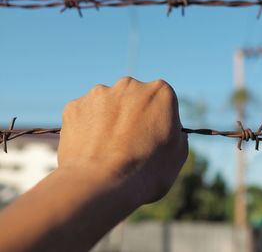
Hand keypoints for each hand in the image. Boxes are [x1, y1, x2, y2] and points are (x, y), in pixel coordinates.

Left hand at [58, 77, 187, 204]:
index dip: (159, 121)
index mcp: (161, 92)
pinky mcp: (75, 106)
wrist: (100, 184)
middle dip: (133, 115)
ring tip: (108, 151)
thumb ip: (176, 133)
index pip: (162, 101)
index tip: (154, 139)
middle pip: (134, 98)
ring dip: (110, 120)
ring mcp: (100, 93)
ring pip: (108, 105)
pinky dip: (88, 128)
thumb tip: (169, 130)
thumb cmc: (146, 172)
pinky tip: (91, 150)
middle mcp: (130, 85)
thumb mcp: (178, 154)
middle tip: (130, 145)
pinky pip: (85, 115)